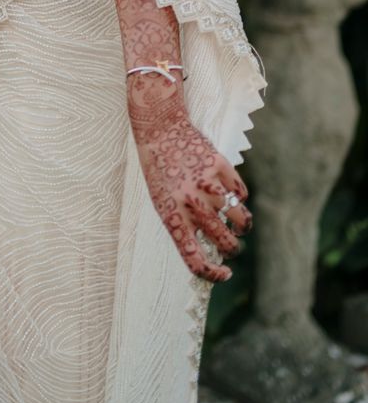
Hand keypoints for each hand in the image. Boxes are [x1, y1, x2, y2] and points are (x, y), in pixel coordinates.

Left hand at [128, 80, 252, 283]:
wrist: (159, 129)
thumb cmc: (160, 170)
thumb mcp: (163, 201)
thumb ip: (184, 224)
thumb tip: (210, 248)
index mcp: (172, 216)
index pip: (194, 258)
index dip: (213, 273)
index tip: (225, 273)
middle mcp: (191, 204)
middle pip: (225, 242)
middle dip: (232, 249)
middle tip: (232, 245)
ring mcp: (207, 185)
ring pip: (240, 220)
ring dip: (243, 226)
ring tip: (240, 224)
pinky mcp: (220, 167)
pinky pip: (241, 193)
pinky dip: (241, 198)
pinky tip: (233, 195)